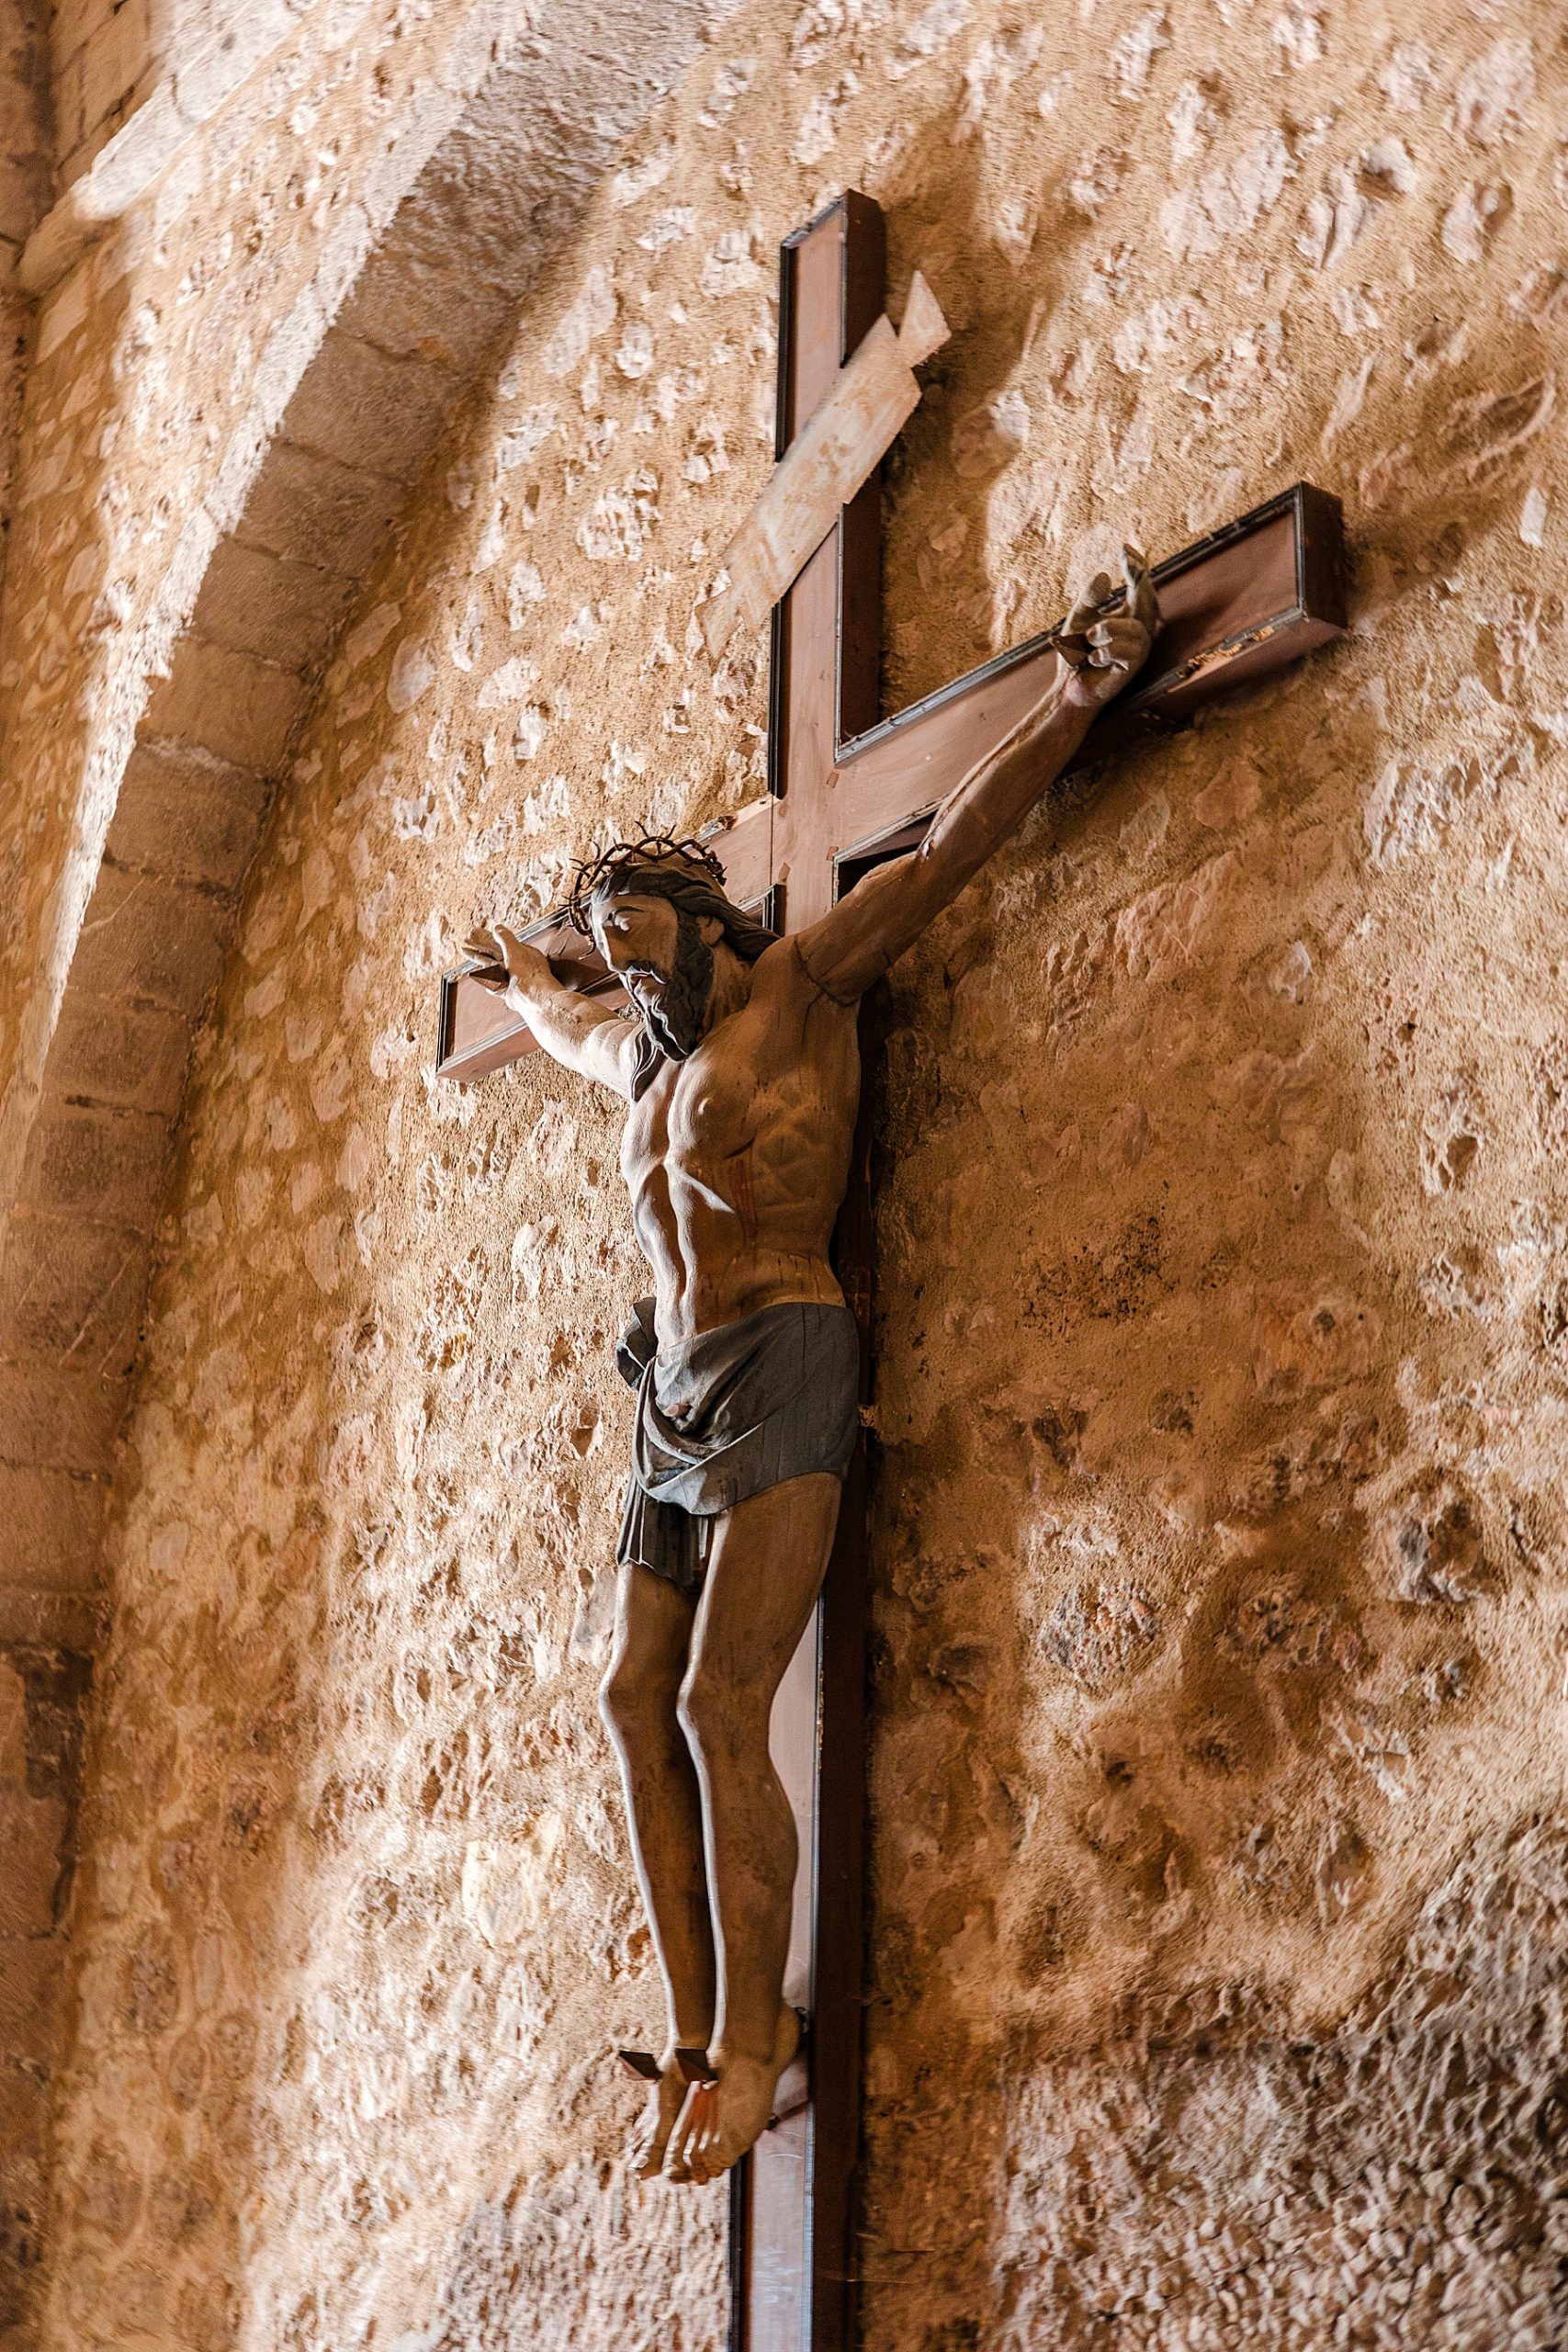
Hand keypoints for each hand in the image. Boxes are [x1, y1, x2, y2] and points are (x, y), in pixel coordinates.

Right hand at [462, 922, 553, 998]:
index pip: (501, 943)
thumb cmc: (527, 972)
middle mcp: (517, 965)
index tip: (475, 932)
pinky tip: (478, 975)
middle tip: (466, 939)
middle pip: (494, 953)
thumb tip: (497, 928)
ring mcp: (511, 977)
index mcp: (522, 953)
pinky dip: (487, 980)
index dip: (487, 937)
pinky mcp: (506, 989)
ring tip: (464, 950)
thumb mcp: (514, 949)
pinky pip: (493, 984)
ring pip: (490, 966)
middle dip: (479, 946)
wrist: (531, 996)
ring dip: (477, 957)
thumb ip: (505, 938)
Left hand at [1055, 543, 1157, 709]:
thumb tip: (1105, 575)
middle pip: (1148, 599)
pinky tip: (1093, 657)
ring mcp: (1138, 650)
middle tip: (1128, 565)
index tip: (1125, 548)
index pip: (1139, 586)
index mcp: (1128, 616)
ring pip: (1135, 628)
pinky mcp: (1133, 668)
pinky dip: (1107, 650)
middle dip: (1139, 580)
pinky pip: (1128, 651)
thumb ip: (1090, 598)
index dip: (1137, 567)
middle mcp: (1138, 630)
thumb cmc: (1075, 655)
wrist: (1068, 688)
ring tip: (1088, 637)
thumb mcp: (1079, 618)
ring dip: (1108, 630)